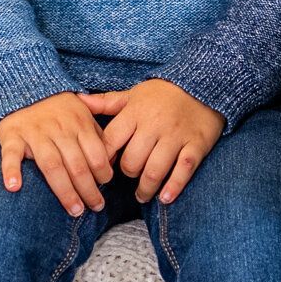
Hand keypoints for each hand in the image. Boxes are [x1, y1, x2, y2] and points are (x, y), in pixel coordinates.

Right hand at [0, 91, 113, 215]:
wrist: (23, 84)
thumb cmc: (58, 106)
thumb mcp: (83, 113)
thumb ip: (97, 135)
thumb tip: (111, 163)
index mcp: (79, 123)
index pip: (96, 152)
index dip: (103, 173)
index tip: (105, 188)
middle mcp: (59, 129)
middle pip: (76, 164)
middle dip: (88, 189)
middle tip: (95, 207)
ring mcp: (35, 133)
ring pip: (51, 165)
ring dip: (64, 191)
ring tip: (74, 209)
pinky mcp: (12, 136)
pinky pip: (11, 155)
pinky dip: (11, 170)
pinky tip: (14, 187)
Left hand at [79, 79, 223, 205]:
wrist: (202, 84)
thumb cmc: (162, 93)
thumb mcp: (133, 94)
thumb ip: (105, 102)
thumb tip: (78, 100)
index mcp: (135, 113)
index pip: (111, 142)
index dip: (104, 159)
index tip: (105, 167)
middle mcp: (154, 125)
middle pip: (132, 161)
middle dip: (128, 174)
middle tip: (130, 177)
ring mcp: (175, 136)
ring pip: (154, 170)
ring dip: (146, 188)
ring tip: (143, 195)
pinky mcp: (196, 145)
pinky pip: (183, 170)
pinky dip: (174, 186)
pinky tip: (165, 197)